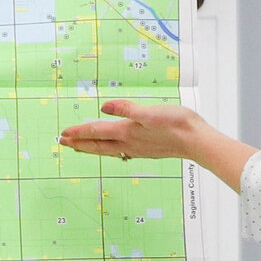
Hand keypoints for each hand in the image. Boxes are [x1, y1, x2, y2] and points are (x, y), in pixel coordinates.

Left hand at [58, 99, 206, 162]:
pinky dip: (108, 150)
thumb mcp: (150, 112)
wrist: (196, 141)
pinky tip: (112, 149)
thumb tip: (104, 108)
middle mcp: (129, 143)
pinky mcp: (146, 151)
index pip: (96, 132)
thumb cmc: (177, 124)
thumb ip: (126, 109)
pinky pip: (120, 151)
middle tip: (63, 143)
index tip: (63, 134)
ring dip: (92, 148)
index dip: (79, 133)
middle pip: (98, 145)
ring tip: (80, 147)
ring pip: (108, 150)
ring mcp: (137, 149)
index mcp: (127, 132)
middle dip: (79, 144)